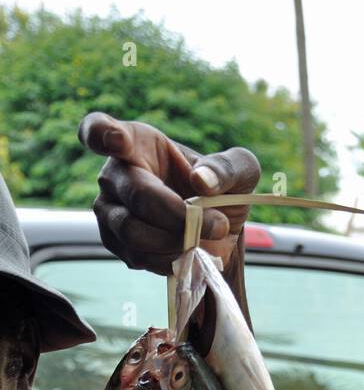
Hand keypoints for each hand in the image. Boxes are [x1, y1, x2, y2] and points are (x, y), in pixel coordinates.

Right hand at [78, 113, 261, 275]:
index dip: (102, 134)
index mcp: (136, 142)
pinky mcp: (116, 243)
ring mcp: (109, 210)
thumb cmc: (220, 189)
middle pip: (136, 195)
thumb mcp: (239, 171)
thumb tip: (201, 181)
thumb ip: (226, 168)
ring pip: (133, 232)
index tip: (118, 141)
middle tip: (218, 224)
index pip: (98, 130)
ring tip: (201, 239)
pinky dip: (169, 259)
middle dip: (180, 215)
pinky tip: (186, 251)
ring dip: (177, 241)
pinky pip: (137, 256)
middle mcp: (114, 174)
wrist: (216, 231)